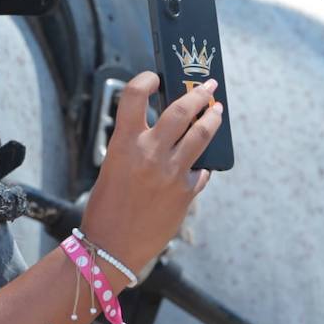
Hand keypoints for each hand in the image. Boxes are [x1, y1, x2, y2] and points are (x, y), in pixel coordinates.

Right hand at [80, 71, 220, 275]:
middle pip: (182, 110)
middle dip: (198, 94)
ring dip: (212, 118)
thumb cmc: (106, 207)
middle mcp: (150, 153)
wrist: (112, 246)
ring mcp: (172, 173)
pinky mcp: (186, 192)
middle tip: (207, 86)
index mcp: (123, 144)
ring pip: (202, 134)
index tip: (155, 77)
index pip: (135, 96)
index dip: (146, 80)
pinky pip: (201, 169)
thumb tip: (164, 129)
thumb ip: (136, 146)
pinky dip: (201, 163)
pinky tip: (201, 161)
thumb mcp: (113, 167)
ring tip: (217, 110)